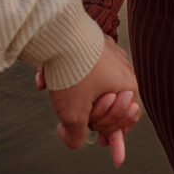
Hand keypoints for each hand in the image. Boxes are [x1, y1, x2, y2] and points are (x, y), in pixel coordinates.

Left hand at [35, 35, 141, 159]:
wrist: (62, 32)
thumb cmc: (74, 74)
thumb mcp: (74, 116)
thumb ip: (77, 137)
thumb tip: (74, 139)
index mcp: (128, 87)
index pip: (127, 119)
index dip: (111, 135)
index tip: (99, 141)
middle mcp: (124, 68)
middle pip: (110, 104)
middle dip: (91, 114)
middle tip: (77, 115)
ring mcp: (110, 53)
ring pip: (92, 85)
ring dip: (73, 95)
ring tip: (56, 93)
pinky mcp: (93, 43)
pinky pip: (82, 67)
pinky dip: (65, 76)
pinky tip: (45, 80)